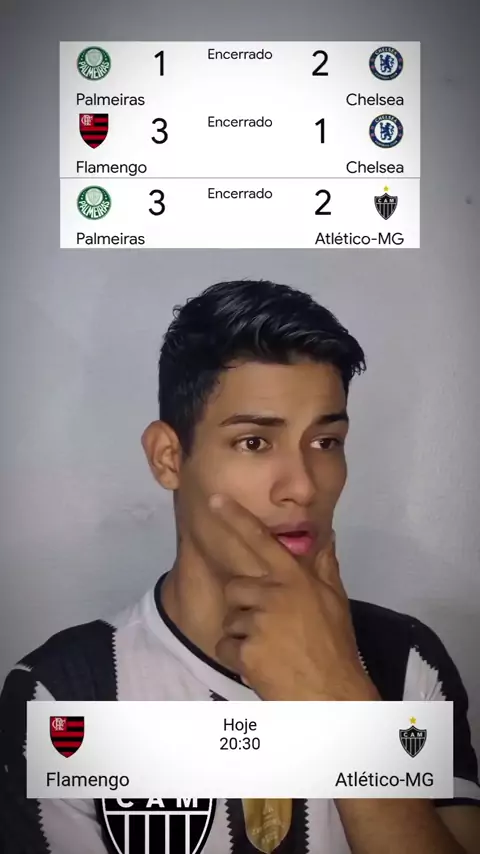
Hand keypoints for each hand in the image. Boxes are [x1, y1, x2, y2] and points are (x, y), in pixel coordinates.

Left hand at [206, 494, 379, 701]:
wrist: (332, 695)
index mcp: (294, 579)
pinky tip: (261, 666)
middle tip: (269, 627)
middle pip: (236, 587)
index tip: (214, 499)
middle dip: (245, 606)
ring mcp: (260, 623)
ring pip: (231, 620)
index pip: (261, 541)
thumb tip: (326, 534)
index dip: (236, 518)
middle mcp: (274, 595)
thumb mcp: (335, 602)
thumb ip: (324, 566)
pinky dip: (237, 659)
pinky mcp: (247, 651)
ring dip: (243, 636)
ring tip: (271, 650)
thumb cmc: (335, 646)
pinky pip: (226, 647)